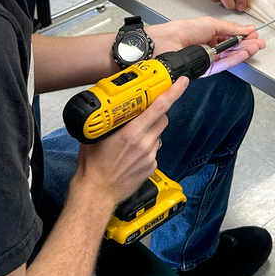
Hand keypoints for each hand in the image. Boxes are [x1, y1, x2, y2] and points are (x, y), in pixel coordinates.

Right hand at [76, 78, 187, 206]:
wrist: (96, 192)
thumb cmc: (93, 167)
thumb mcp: (96, 135)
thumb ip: (109, 120)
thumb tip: (112, 107)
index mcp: (131, 132)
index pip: (158, 106)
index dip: (173, 92)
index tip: (181, 83)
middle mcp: (144, 143)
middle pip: (163, 118)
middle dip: (158, 112)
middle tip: (146, 113)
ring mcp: (149, 156)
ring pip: (158, 135)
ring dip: (150, 132)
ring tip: (132, 140)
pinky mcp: (151, 167)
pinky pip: (154, 150)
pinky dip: (147, 148)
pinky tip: (132, 155)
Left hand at [148, 16, 265, 73]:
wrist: (167, 42)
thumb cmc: (182, 30)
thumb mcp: (211, 24)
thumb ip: (230, 28)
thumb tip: (245, 28)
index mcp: (210, 33)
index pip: (231, 36)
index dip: (243, 35)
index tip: (254, 34)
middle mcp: (210, 46)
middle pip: (233, 47)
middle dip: (247, 44)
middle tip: (259, 42)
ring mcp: (209, 58)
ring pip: (230, 56)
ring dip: (244, 52)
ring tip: (255, 47)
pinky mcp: (207, 69)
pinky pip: (224, 65)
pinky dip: (236, 59)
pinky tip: (244, 53)